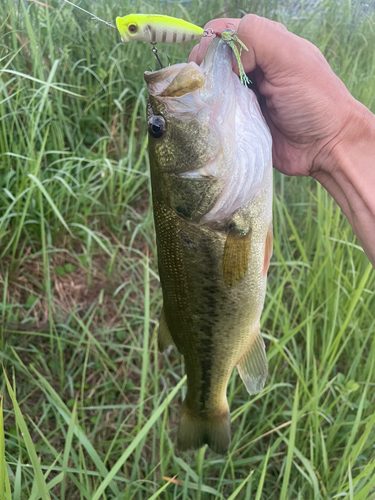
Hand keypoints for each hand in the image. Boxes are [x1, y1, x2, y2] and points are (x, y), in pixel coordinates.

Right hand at [189, 15, 358, 177]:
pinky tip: (210, 121)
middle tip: (205, 88)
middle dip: (204, 72)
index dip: (209, 44)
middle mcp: (252, 68)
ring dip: (206, 96)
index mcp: (265, 45)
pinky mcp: (242, 122)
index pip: (223, 32)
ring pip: (212, 89)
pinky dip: (211, 117)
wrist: (325, 147)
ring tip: (205, 106)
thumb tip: (223, 56)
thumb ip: (256, 38)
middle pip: (212, 61)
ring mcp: (245, 96)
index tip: (206, 65)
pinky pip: (218, 116)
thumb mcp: (290, 57)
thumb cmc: (314, 100)